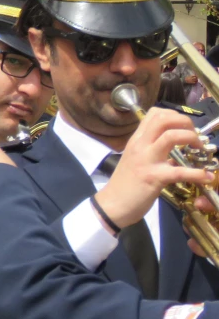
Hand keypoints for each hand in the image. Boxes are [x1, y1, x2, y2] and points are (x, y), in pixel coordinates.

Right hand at [95, 108, 212, 228]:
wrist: (112, 205)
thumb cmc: (125, 183)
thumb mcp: (135, 159)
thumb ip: (151, 150)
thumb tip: (173, 149)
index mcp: (137, 140)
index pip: (154, 114)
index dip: (175, 115)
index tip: (184, 127)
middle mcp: (140, 145)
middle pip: (164, 119)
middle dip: (186, 123)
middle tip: (194, 136)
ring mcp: (147, 160)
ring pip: (171, 136)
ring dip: (192, 138)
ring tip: (200, 149)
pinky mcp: (154, 177)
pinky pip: (180, 171)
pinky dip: (198, 173)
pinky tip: (207, 176)